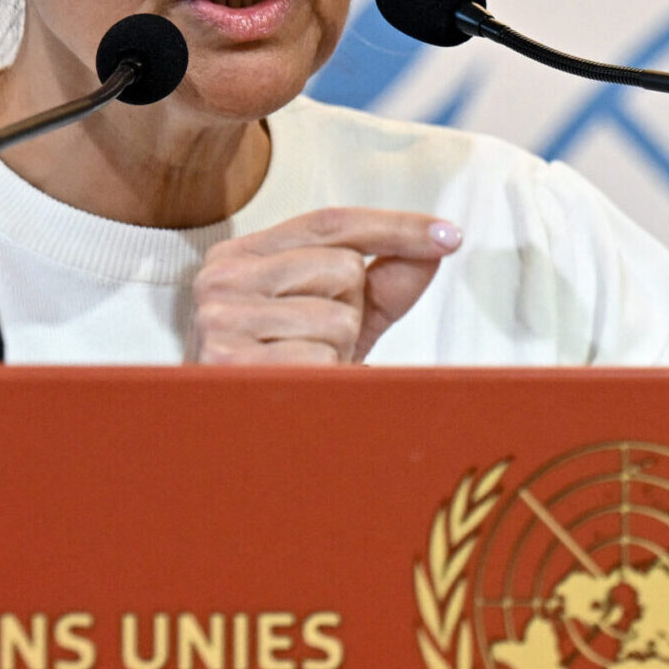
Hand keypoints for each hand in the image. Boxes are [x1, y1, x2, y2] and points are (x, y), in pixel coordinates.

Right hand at [187, 208, 462, 363]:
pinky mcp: (228, 362)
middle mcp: (221, 277)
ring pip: (338, 316)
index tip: (449, 235)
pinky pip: (320, 359)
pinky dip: (323, 380)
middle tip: (313, 343)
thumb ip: (384, 283)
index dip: (395, 227)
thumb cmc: (285, 373)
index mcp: (241, 256)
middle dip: (350, 311)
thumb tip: (436, 247)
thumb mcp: (338, 321)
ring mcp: (219, 319)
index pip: (331, 223)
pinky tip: (293, 389)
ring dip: (336, 351)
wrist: (233, 444)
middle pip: (342, 267)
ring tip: (301, 368)